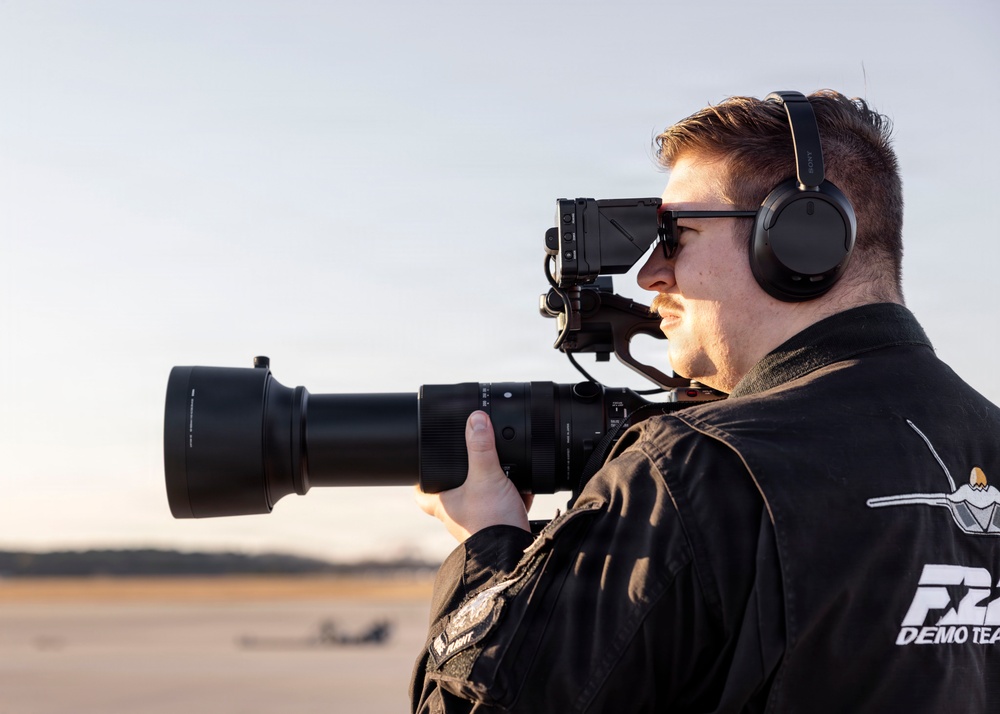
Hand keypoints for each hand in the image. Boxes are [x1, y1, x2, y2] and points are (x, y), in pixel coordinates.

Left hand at [414, 411, 531, 542]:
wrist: (515, 554)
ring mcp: (478, 520)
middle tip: (470, 456)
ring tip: (503, 467)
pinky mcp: (499, 524)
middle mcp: (458, 513)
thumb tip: (476, 420)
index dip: (420, 476)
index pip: (420, 490)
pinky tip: (525, 487)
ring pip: (481, 496)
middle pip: (453, 488)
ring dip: (492, 483)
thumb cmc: (490, 523)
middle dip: (465, 473)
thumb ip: (481, 448)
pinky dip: (514, 495)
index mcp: (443, 503)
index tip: (424, 459)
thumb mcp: (485, 477)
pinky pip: (503, 505)